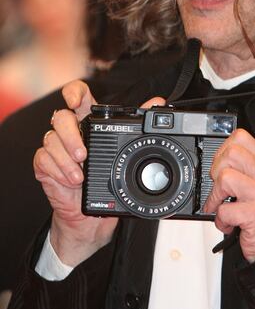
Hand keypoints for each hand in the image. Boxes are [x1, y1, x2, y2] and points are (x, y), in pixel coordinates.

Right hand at [34, 79, 165, 266]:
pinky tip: (72, 181)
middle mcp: (70, 132)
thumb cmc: (106, 181)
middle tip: (83, 154)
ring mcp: (56, 148)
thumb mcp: (124, 152)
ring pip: (50, 139)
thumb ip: (137, 124)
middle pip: (60, 117)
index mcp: (89, 122)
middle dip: (70, 135)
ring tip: (80, 175)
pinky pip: (43, 159)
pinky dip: (58, 170)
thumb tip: (158, 101)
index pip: (77, 94)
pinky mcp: (45, 165)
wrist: (89, 216)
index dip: (73, 92)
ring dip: (65, 158)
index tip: (76, 101)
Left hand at [204, 128, 254, 262]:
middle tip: (220, 188)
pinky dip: (220, 221)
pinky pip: (225, 210)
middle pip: (230, 153)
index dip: (223, 149)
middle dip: (216, 171)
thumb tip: (214, 162)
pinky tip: (229, 224)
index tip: (220, 166)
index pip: (241, 137)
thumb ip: (242, 168)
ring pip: (225, 178)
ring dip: (215, 197)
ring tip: (221, 207)